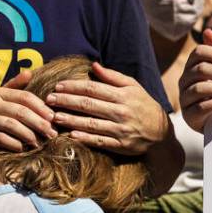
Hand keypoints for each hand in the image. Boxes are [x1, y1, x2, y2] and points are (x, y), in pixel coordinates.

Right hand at [0, 71, 56, 152]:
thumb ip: (13, 86)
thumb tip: (30, 72)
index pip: (24, 97)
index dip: (41, 107)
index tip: (53, 117)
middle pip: (21, 112)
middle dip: (39, 123)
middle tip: (52, 133)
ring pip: (12, 126)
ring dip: (29, 135)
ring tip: (40, 143)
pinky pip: (1, 139)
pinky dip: (15, 144)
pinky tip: (23, 149)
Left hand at [46, 63, 169, 155]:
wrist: (162, 133)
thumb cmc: (145, 106)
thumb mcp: (134, 87)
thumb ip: (113, 77)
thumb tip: (94, 66)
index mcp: (122, 96)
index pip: (93, 89)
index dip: (73, 86)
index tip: (58, 86)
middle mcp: (121, 112)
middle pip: (88, 105)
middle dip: (66, 101)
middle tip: (49, 99)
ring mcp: (121, 130)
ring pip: (91, 124)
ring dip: (71, 120)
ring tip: (55, 117)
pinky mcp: (122, 146)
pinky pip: (100, 142)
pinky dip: (85, 138)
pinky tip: (71, 135)